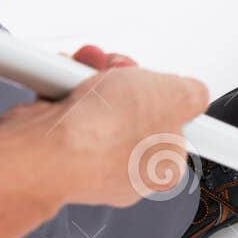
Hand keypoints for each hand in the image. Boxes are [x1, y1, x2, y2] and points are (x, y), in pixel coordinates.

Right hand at [0, 47, 209, 207]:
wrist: (44, 145)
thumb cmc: (105, 133)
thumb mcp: (176, 96)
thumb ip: (193, 94)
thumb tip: (193, 93)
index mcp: (163, 167)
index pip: (175, 128)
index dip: (164, 95)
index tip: (156, 84)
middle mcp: (125, 168)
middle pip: (133, 107)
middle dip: (123, 78)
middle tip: (118, 71)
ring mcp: (87, 155)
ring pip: (96, 102)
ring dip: (90, 75)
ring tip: (85, 70)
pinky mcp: (52, 142)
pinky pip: (62, 103)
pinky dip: (59, 84)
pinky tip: (61, 78)